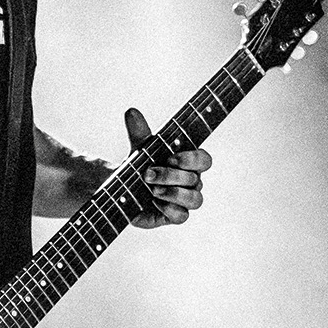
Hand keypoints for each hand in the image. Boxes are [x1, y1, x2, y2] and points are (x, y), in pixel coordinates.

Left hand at [124, 106, 209, 227]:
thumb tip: (131, 112)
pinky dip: (168, 208)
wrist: (123, 188)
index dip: (192, 159)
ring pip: (196, 200)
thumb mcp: (139, 148)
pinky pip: (182, 216)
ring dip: (173, 192)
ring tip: (152, 189)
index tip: (171, 158)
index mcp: (189, 163)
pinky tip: (153, 202)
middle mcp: (192, 182)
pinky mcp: (175, 216)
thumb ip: (139, 132)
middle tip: (148, 174)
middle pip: (196, 180)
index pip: (205, 160)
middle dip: (171, 176)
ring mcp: (185, 200)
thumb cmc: (140, 165)